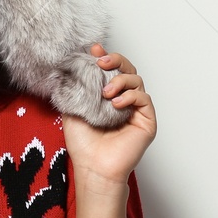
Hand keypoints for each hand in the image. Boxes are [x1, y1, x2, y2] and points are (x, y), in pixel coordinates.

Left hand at [62, 44, 155, 189]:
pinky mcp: (147, 121)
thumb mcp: (72, 109)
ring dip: (121, 80)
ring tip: (105, 92)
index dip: (105, 57)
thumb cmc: (83, 144)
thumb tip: (70, 67)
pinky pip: (144, 98)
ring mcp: (136, 110)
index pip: (110, 71)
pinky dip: (130, 95)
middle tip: (101, 61)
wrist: (93, 167)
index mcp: (107, 97)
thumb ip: (74, 88)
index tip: (93, 49)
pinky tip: (116, 103)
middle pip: (128, 70)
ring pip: (137, 80)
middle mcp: (123, 101)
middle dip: (116, 60)